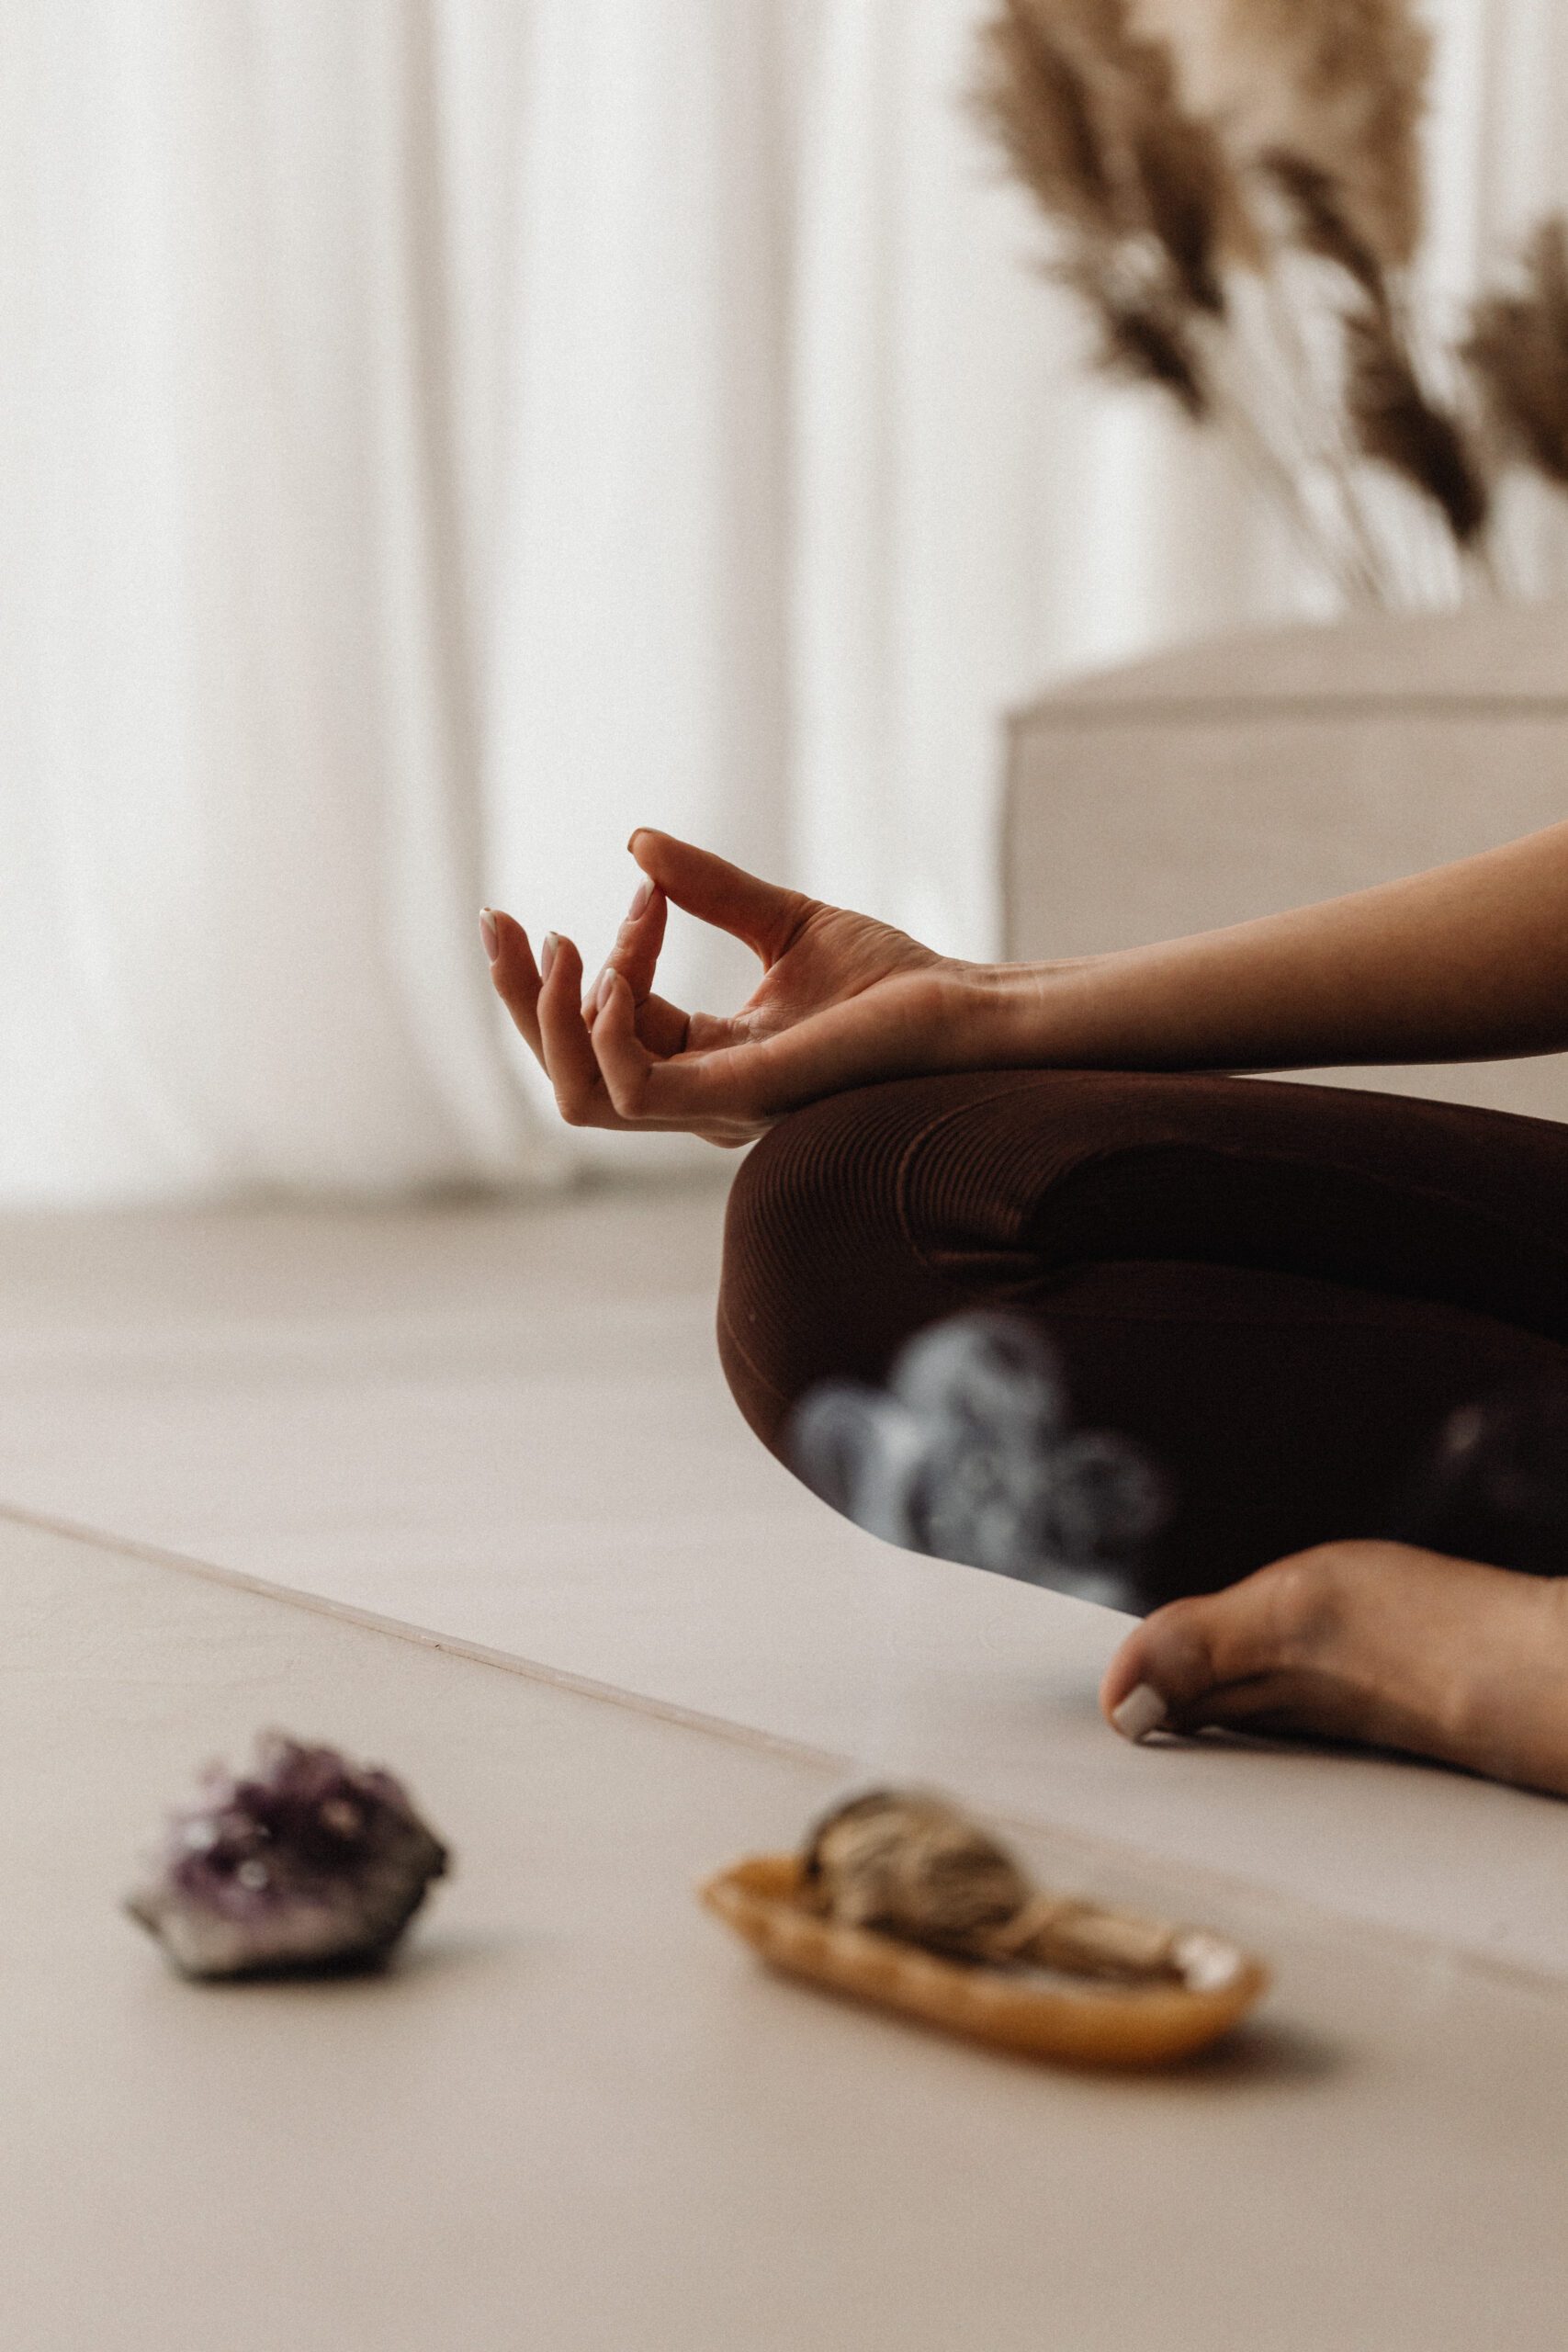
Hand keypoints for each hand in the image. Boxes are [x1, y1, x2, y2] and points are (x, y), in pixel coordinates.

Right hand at [481, 830, 1005, 1145]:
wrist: (963, 1010)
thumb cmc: (893, 981)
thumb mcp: (781, 919)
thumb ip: (706, 890)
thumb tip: (635, 846)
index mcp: (703, 1058)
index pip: (602, 1027)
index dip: (581, 963)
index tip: (638, 887)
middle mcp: (698, 1095)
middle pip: (566, 1073)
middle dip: (517, 1000)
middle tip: (499, 923)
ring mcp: (713, 1105)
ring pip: (581, 1096)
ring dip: (550, 1016)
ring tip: (561, 943)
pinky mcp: (738, 1099)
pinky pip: (634, 1086)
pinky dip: (607, 1028)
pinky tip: (616, 971)